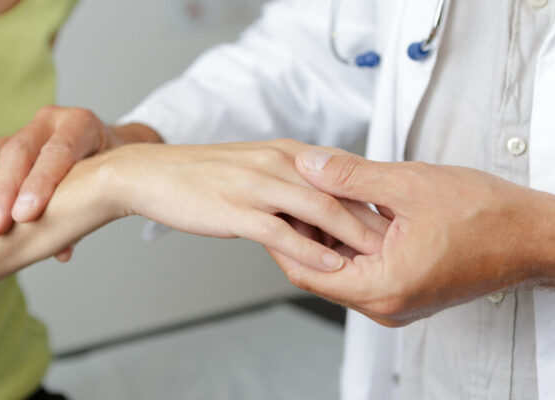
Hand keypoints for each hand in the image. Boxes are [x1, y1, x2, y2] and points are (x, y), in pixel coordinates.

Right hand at [0, 106, 158, 260]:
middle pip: (18, 153)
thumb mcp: (111, 184)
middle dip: (3, 193)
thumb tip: (63, 250)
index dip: (41, 183)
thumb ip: (87, 210)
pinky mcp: (3, 144)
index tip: (25, 215)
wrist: (107, 148)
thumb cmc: (111, 170)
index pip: (57, 153)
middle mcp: (48, 122)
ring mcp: (23, 131)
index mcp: (79, 125)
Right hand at [98, 139, 387, 271]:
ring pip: (318, 210)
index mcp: (285, 152)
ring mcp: (257, 186)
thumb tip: (318, 202)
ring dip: (351, 234)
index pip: (340, 172)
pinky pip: (283, 233)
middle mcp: (276, 163)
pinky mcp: (237, 211)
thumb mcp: (254, 167)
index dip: (370, 196)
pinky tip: (331, 267)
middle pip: (338, 190)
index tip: (394, 218)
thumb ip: (288, 180)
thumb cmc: (203, 175)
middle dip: (371, 216)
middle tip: (400, 240)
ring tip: (378, 256)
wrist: (154, 175)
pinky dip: (312, 251)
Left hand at [268, 148, 545, 326]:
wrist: (533, 236)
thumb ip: (350, 176)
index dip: (282, 236)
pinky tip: (345, 209)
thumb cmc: (485, 216)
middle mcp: (387, 305)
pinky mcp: (406, 291)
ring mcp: (397, 301)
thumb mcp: (408, 184)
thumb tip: (308, 165)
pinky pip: (364, 270)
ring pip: (342, 270)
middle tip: (287, 196)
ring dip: (326, 236)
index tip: (271, 207)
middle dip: (302, 233)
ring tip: (313, 196)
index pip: (306, 271)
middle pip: (320, 273)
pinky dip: (350, 242)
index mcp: (383, 287)